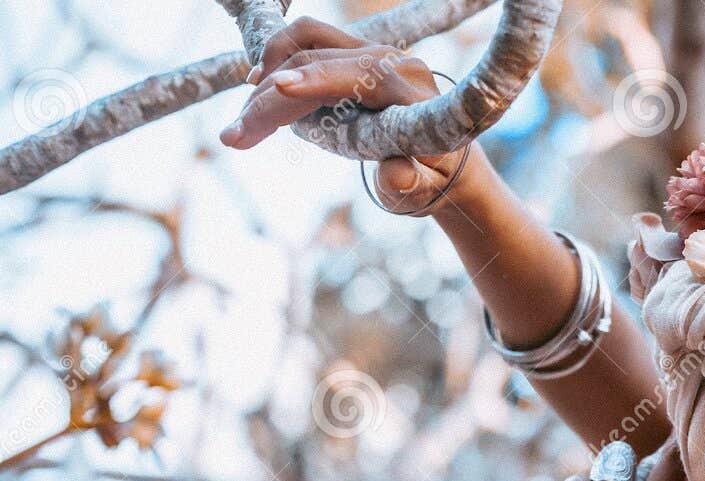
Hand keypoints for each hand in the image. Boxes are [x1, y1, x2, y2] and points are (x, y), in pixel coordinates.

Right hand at [218, 16, 478, 217]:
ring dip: (269, 73)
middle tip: (235, 137)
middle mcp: (391, 62)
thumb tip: (397, 176)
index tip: (277, 87)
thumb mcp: (422, 190)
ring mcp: (373, 51)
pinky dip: (281, 63)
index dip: (315, 82)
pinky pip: (310, 44)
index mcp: (409, 93)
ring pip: (307, 44)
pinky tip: (261, 87)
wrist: (447, 160)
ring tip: (246, 117)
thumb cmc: (432, 181)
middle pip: (316, 63)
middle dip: (270, 100)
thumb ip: (407, 183)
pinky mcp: (357, 52)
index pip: (356, 76)